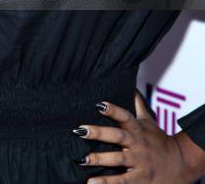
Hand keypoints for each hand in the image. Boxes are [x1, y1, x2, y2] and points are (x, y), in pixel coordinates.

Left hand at [71, 91, 194, 182]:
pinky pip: (122, 181)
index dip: (113, 110)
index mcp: (138, 129)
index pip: (125, 116)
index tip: (98, 104)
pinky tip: (91, 182)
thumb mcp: (148, 121)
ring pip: (118, 159)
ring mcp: (139, 162)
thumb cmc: (158, 140)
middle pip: (118, 136)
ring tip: (82, 159)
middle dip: (99, 133)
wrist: (179, 163)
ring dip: (99, 159)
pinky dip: (107, 182)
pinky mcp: (140, 179)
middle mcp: (138, 144)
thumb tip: (131, 86)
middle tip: (80, 130)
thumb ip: (138, 105)